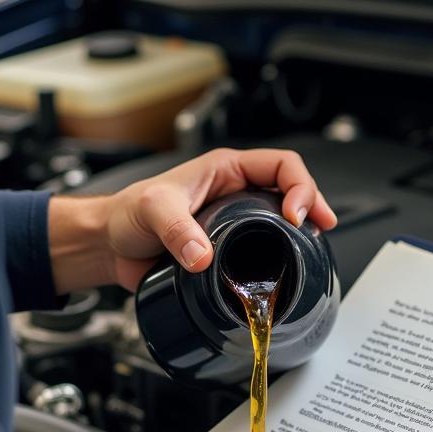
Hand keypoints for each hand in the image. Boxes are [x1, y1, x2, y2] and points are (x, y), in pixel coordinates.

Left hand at [49, 148, 336, 293]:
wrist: (111, 247)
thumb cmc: (128, 214)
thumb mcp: (152, 210)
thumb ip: (176, 231)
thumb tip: (202, 256)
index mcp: (226, 169)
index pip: (280, 164)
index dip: (297, 185)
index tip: (295, 214)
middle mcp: (236, 192)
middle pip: (291, 189)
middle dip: (313, 204)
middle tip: (321, 226)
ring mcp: (237, 222)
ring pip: (283, 219)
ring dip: (303, 231)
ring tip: (314, 245)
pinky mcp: (231, 250)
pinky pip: (266, 249)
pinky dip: (283, 256)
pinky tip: (290, 267)